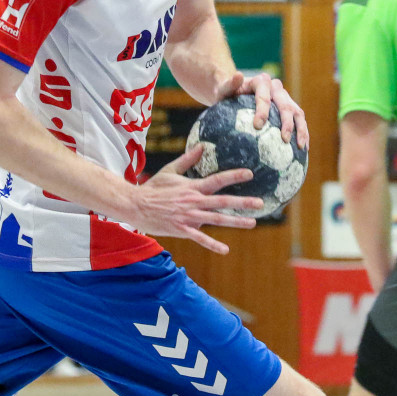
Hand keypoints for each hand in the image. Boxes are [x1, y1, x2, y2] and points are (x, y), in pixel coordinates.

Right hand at [127, 144, 262, 254]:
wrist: (135, 205)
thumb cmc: (154, 187)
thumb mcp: (170, 170)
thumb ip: (188, 159)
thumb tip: (202, 146)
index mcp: (192, 186)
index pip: (217, 179)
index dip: (234, 176)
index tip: (250, 174)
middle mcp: (194, 201)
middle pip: (223, 201)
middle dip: (243, 202)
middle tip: (261, 203)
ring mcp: (189, 216)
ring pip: (216, 220)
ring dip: (235, 222)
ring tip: (252, 223)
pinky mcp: (182, 230)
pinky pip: (200, 238)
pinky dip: (213, 244)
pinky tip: (225, 250)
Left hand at [215, 71, 309, 148]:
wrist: (236, 93)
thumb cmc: (227, 93)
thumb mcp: (224, 89)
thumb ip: (229, 84)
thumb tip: (238, 75)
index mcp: (262, 82)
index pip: (264, 96)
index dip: (262, 111)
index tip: (257, 126)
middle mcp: (276, 87)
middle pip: (285, 105)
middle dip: (286, 123)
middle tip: (284, 139)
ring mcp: (285, 98)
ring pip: (297, 112)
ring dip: (300, 129)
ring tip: (300, 146)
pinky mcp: (290, 108)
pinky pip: (299, 120)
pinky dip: (303, 133)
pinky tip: (303, 148)